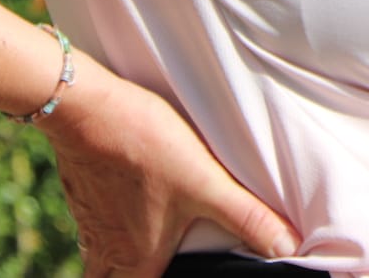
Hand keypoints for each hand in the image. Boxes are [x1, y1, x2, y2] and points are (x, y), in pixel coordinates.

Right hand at [38, 70, 299, 276]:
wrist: (85, 107)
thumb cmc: (143, 145)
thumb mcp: (204, 181)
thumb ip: (246, 217)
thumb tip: (288, 248)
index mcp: (137, 258)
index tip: (171, 275)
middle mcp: (107, 248)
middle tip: (152, 266)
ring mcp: (88, 220)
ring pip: (98, 257)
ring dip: (116, 259)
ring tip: (140, 245)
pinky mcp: (80, 190)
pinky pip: (90, 224)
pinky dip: (105, 225)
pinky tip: (123, 203)